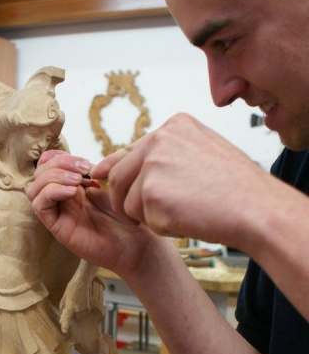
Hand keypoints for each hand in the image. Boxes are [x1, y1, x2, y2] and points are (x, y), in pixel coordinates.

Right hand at [27, 150, 156, 274]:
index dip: (59, 157)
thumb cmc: (127, 215)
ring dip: (54, 177)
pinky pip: (40, 206)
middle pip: (39, 173)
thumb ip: (93, 169)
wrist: (135, 243)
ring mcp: (58, 213)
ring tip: (78, 181)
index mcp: (71, 185)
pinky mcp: (57, 227)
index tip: (85, 162)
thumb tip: (79, 162)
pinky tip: (73, 192)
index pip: (47, 163)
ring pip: (34, 189)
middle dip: (59, 164)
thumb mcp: (111, 183)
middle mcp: (61, 198)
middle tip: (84, 170)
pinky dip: (51, 192)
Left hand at [92, 113, 266, 246]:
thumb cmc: (235, 188)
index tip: (99, 177)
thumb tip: (129, 164)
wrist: (255, 208)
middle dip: (126, 199)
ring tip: (180, 214)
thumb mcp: (203, 154)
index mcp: (174, 127)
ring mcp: (153, 165)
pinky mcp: (151, 193)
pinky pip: (141, 219)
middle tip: (145, 215)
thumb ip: (167, 155)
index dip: (115, 168)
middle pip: (118, 175)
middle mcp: (159, 140)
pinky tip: (186, 220)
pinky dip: (160, 227)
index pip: (131, 150)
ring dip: (145, 216)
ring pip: (126, 201)